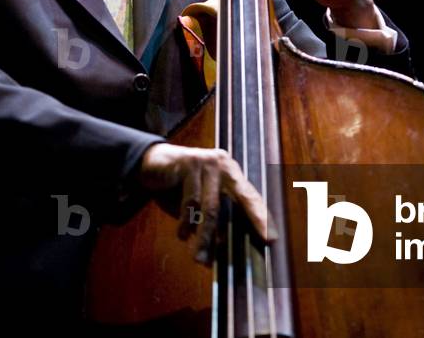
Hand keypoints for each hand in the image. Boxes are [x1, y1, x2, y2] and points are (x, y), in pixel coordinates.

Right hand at [139, 142, 275, 265]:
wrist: (150, 163)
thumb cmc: (179, 187)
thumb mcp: (199, 204)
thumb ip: (212, 221)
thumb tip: (218, 256)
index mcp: (232, 175)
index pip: (252, 198)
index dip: (263, 218)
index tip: (273, 240)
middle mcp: (225, 166)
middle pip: (244, 196)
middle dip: (257, 219)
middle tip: (266, 240)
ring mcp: (208, 163)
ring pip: (212, 208)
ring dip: (206, 238)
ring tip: (200, 259)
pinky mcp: (189, 164)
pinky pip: (190, 202)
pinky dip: (185, 223)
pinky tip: (182, 235)